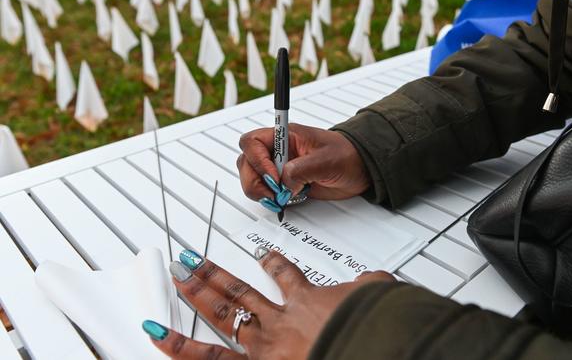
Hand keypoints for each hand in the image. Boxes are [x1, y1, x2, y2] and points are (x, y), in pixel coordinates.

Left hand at [144, 248, 394, 358]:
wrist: (367, 344)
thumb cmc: (371, 326)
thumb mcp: (378, 295)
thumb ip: (369, 285)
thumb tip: (374, 279)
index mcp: (308, 302)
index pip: (287, 277)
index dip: (274, 263)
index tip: (264, 256)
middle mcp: (280, 320)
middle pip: (239, 291)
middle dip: (213, 274)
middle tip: (192, 260)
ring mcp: (265, 346)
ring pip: (222, 315)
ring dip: (195, 295)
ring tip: (176, 279)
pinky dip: (182, 350)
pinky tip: (158, 337)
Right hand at [237, 124, 370, 202]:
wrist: (361, 169)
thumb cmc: (348, 155)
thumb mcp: (325, 160)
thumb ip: (301, 170)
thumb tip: (283, 183)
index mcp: (285, 136)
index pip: (253, 142)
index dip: (257, 160)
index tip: (274, 176)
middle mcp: (279, 151)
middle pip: (247, 162)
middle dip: (254, 180)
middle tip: (273, 192)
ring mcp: (281, 168)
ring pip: (252, 178)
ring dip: (260, 192)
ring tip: (279, 198)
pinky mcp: (286, 184)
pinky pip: (267, 192)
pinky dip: (270, 199)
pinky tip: (283, 201)